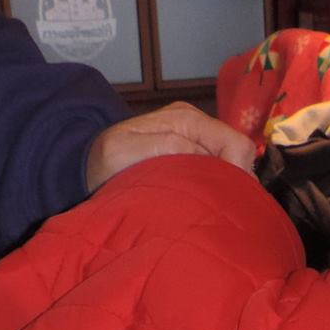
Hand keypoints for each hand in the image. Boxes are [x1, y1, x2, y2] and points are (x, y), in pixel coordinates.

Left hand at [85, 101, 255, 191]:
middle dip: (236, 182)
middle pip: (240, 154)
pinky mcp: (195, 154)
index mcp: (186, 119)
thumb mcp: (126, 152)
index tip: (229, 203)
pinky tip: (208, 201)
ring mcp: (197, 138)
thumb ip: (166, 147)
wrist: (89, 163)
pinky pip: (221, 169)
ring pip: (233, 163)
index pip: (236, 144)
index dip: (239, 174)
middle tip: (223, 210)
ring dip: (228, 186)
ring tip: (214, 207)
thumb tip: (202, 156)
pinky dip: (219, 186)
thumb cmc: (105, 161)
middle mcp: (197, 124)